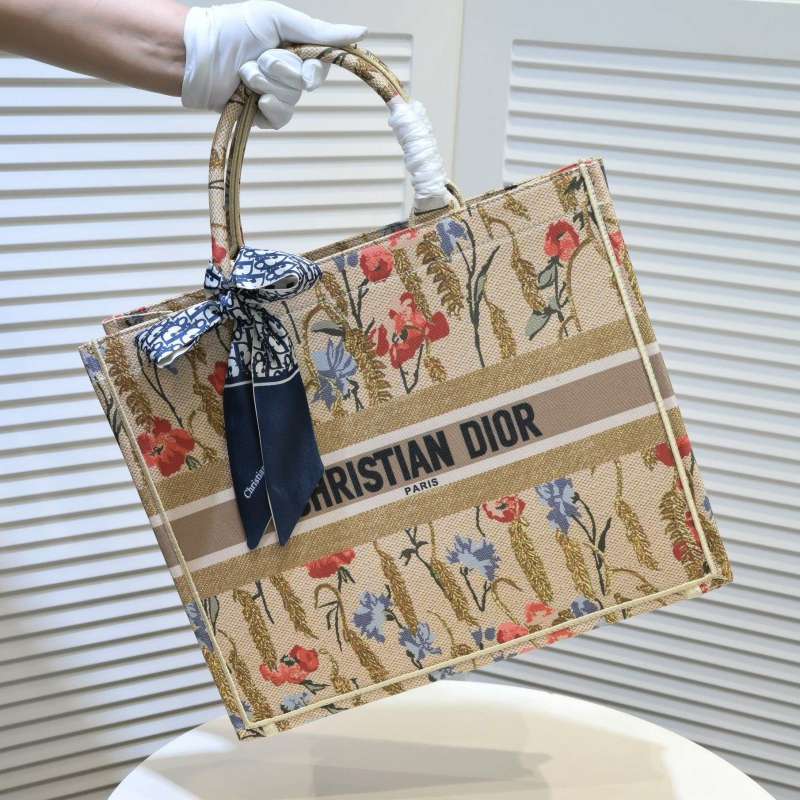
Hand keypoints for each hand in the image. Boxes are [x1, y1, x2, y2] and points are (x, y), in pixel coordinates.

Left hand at [182, 1, 365, 127]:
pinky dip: (265, 107)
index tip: (307, 70)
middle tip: (257, 59)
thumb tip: (362, 32)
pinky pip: (279, 118)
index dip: (315, 71)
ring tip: (244, 73)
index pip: (323, 66)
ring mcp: (276, 96)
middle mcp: (289, 73)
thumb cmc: (234, 29)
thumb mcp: (279, 20)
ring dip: (265, 84)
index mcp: (296, 49)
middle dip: (279, 70)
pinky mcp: (262, 116)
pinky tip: (248, 96)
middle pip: (305, 84)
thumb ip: (320, 31)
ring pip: (290, 100)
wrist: (198, 55)